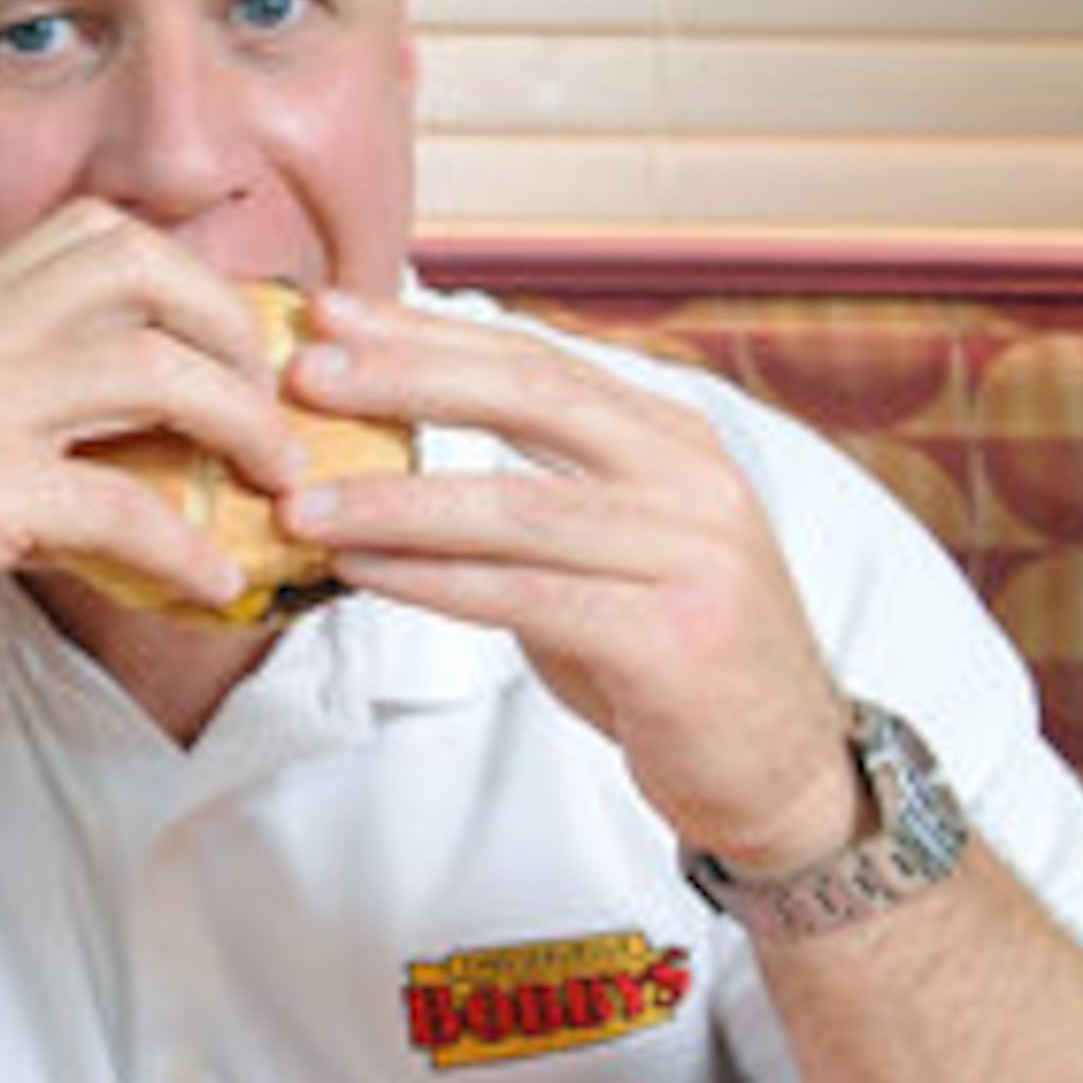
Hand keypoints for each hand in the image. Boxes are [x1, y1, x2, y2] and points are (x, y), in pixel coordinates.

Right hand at [0, 204, 308, 737]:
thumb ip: (7, 413)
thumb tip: (125, 443)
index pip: (92, 233)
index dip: (188, 278)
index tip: (228, 352)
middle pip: (140, 267)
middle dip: (234, 330)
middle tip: (271, 407)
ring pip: (153, 368)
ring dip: (242, 427)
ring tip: (275, 485)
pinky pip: (124, 503)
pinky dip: (189, 546)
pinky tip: (212, 583)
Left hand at [277, 294, 861, 865]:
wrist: (781, 768)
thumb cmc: (668, 654)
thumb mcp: (610, 550)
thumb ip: (531, 497)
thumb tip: (391, 461)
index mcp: (671, 439)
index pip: (536, 362)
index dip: (430, 333)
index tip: (333, 314)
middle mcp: (690, 478)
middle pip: (529, 399)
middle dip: (404, 378)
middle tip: (302, 373)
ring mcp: (691, 555)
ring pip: (515, 507)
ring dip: (395, 501)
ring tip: (301, 501)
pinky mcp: (674, 639)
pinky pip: (525, 597)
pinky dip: (431, 581)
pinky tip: (361, 570)